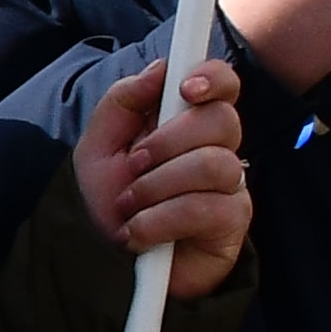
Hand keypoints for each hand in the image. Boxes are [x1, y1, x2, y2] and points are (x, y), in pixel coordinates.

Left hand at [75, 57, 252, 294]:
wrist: (106, 263)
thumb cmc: (109, 203)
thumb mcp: (98, 148)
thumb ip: (123, 102)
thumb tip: (159, 68)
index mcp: (187, 123)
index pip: (223, 85)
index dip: (214, 78)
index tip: (185, 89)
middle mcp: (216, 149)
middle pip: (222, 121)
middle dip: (167, 142)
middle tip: (135, 165)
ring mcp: (229, 186)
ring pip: (214, 165)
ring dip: (158, 186)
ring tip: (130, 206)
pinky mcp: (232, 224)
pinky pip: (207, 208)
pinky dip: (161, 221)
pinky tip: (140, 234)